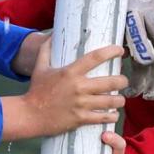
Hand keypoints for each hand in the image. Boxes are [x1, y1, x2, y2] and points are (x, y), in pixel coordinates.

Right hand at [0, 38, 126, 141]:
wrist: (30, 115)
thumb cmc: (36, 90)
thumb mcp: (40, 67)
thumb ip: (46, 49)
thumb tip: (52, 34)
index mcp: (70, 72)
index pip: (95, 57)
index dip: (111, 51)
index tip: (120, 50)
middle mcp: (78, 87)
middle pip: (111, 82)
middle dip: (122, 80)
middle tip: (123, 80)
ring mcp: (81, 104)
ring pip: (111, 101)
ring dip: (119, 99)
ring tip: (120, 98)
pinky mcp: (81, 119)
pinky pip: (104, 117)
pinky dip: (112, 116)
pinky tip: (113, 114)